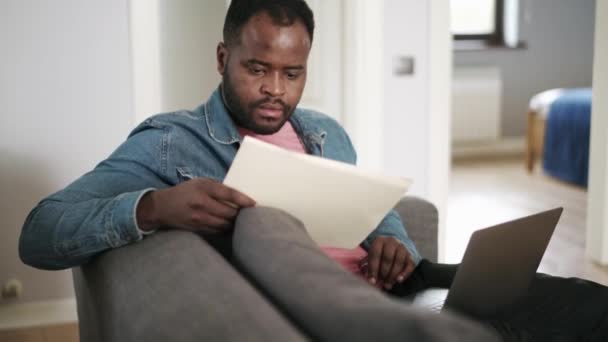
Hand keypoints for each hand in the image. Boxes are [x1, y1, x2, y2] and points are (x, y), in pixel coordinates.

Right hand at [136, 178, 255, 233]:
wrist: (162, 207)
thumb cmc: (185, 192)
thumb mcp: (200, 182)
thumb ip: (218, 187)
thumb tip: (239, 196)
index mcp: (203, 188)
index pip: (228, 194)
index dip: (243, 200)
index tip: (253, 204)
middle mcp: (201, 204)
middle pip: (229, 212)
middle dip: (240, 214)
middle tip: (248, 213)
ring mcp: (199, 219)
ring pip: (225, 224)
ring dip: (234, 223)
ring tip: (240, 220)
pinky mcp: (198, 229)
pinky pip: (218, 231)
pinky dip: (226, 229)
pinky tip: (229, 226)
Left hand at [359, 236, 414, 289]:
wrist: (393, 247)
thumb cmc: (379, 254)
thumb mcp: (372, 256)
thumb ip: (370, 267)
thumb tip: (371, 280)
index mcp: (379, 241)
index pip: (375, 254)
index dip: (373, 268)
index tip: (372, 281)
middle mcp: (391, 242)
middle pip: (388, 258)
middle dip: (383, 273)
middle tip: (381, 283)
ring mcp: (402, 247)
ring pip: (399, 261)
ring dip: (392, 275)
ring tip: (387, 285)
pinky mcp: (410, 255)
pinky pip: (409, 265)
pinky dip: (404, 274)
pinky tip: (398, 280)